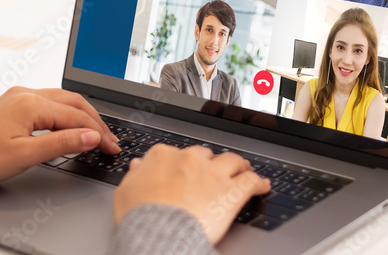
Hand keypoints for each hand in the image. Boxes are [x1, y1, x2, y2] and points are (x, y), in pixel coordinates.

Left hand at [0, 87, 119, 184]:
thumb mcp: (25, 155)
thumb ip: (61, 144)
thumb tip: (90, 136)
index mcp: (31, 104)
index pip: (77, 116)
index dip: (98, 133)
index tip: (111, 148)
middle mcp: (26, 94)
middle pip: (73, 102)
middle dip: (95, 121)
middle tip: (110, 140)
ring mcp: (18, 97)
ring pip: (61, 100)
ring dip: (81, 115)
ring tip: (95, 133)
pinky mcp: (12, 103)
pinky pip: (48, 102)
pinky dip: (65, 113)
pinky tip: (69, 125)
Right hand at [113, 144, 269, 244]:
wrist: (157, 234)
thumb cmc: (139, 217)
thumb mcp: (125, 192)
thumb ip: (135, 176)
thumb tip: (138, 166)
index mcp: (162, 156)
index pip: (176, 153)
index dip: (182, 163)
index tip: (184, 170)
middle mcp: (189, 159)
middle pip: (205, 154)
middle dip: (210, 163)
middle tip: (213, 171)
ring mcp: (212, 174)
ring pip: (232, 160)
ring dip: (239, 164)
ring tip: (243, 168)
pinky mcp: (230, 191)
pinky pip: (250, 181)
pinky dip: (258, 182)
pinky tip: (262, 185)